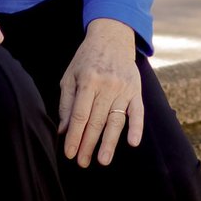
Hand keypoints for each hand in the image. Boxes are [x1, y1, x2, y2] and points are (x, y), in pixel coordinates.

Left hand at [58, 18, 142, 167]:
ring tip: (103, 160)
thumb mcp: (70, 76)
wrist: (112, 37)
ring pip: (115, 120)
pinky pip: (138, 112)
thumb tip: (63, 130)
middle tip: (82, 162)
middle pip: (96, 120)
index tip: (69, 153)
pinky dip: (136, 127)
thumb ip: (66, 103)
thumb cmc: (87, 59)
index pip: (80, 115)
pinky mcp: (136, 90)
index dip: (74, 136)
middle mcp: (107, 85)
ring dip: (109, 142)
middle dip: (88, 144)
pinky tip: (132, 143)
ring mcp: (123, 88)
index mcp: (88, 80)